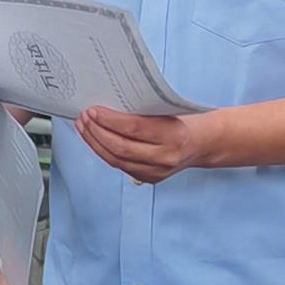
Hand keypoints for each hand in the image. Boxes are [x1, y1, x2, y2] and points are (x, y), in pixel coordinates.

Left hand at [78, 106, 220, 185]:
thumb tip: (107, 106)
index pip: (134, 129)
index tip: (93, 110)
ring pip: (116, 160)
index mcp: (174, 136)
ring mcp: (156, 172)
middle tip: (84, 117)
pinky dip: (103, 152)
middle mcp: (165, 158)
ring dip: (95, 142)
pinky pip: (119, 166)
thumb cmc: (183, 122)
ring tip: (84, 127)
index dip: (110, 120)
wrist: (201, 144)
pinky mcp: (148, 178)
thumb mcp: (167, 110)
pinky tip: (94, 139)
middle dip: (97, 132)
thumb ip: (142, 111)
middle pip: (121, 148)